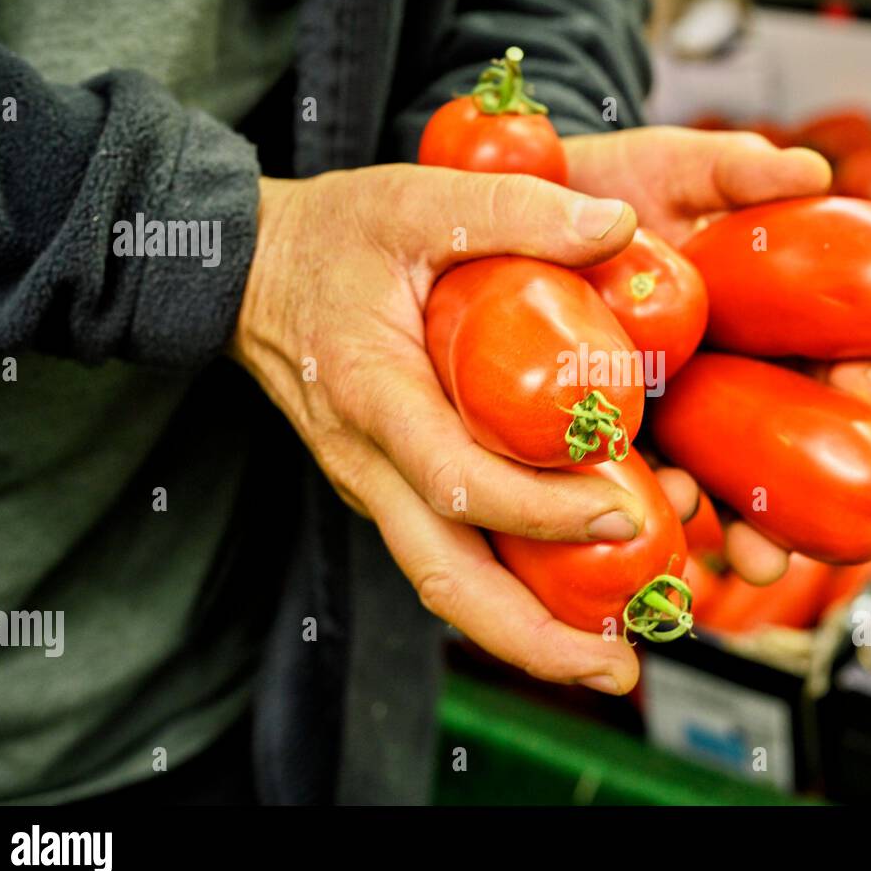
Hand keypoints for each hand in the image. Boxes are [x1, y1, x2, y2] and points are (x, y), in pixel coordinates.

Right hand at [233, 164, 652, 692]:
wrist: (251, 271)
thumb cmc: (332, 236)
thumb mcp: (415, 200)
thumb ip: (515, 211)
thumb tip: (619, 227)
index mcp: (373, 397)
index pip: (454, 481)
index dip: (537, 512)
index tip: (619, 516)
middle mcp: (369, 464)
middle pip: (445, 580)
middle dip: (532, 638)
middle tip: (618, 670)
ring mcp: (376, 486)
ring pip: (447, 584)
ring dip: (525, 635)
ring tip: (611, 662)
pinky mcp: (392, 488)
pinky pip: (451, 556)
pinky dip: (510, 592)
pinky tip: (575, 603)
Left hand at [566, 127, 870, 583]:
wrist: (529, 202)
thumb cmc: (615, 182)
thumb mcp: (678, 168)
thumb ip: (740, 169)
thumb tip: (815, 173)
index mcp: (762, 313)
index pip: (830, 350)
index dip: (861, 369)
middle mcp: (725, 371)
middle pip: (787, 433)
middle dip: (818, 480)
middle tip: (838, 509)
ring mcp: (670, 408)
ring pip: (726, 478)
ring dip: (753, 524)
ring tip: (760, 555)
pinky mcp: (611, 431)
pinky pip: (644, 480)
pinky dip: (665, 509)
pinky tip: (670, 522)